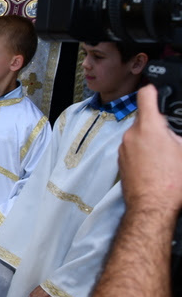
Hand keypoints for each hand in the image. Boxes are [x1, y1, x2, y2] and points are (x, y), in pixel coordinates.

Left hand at [119, 85, 181, 215]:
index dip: (153, 90)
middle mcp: (131, 135)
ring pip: (138, 135)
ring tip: (165, 156)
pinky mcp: (120, 162)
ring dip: (149, 139)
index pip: (146, 96)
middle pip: (144, 119)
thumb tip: (174, 133)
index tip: (156, 89)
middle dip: (157, 124)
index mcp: (148, 127)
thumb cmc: (170, 183)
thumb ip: (178, 135)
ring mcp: (123, 149)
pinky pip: (132, 149)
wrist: (152, 207)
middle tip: (171, 137)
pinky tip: (155, 165)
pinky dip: (142, 151)